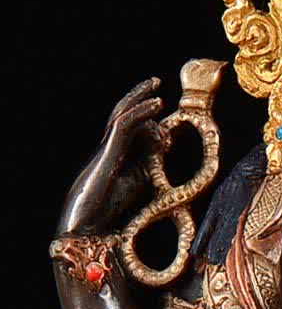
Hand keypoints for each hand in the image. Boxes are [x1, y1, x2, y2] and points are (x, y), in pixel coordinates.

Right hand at [58, 78, 162, 233]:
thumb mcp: (134, 183)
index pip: (130, 127)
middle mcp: (108, 147)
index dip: (150, 121)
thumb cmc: (106, 208)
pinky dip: (141, 111)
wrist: (85, 226)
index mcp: (114, 154)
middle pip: (121, 113)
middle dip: (138, 96)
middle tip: (156, 83)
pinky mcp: (108, 151)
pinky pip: (124, 124)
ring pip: (122, 114)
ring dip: (140, 98)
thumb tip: (161, 152)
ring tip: (157, 86)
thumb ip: (145, 166)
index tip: (167, 127)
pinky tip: (156, 104)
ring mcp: (106, 148)